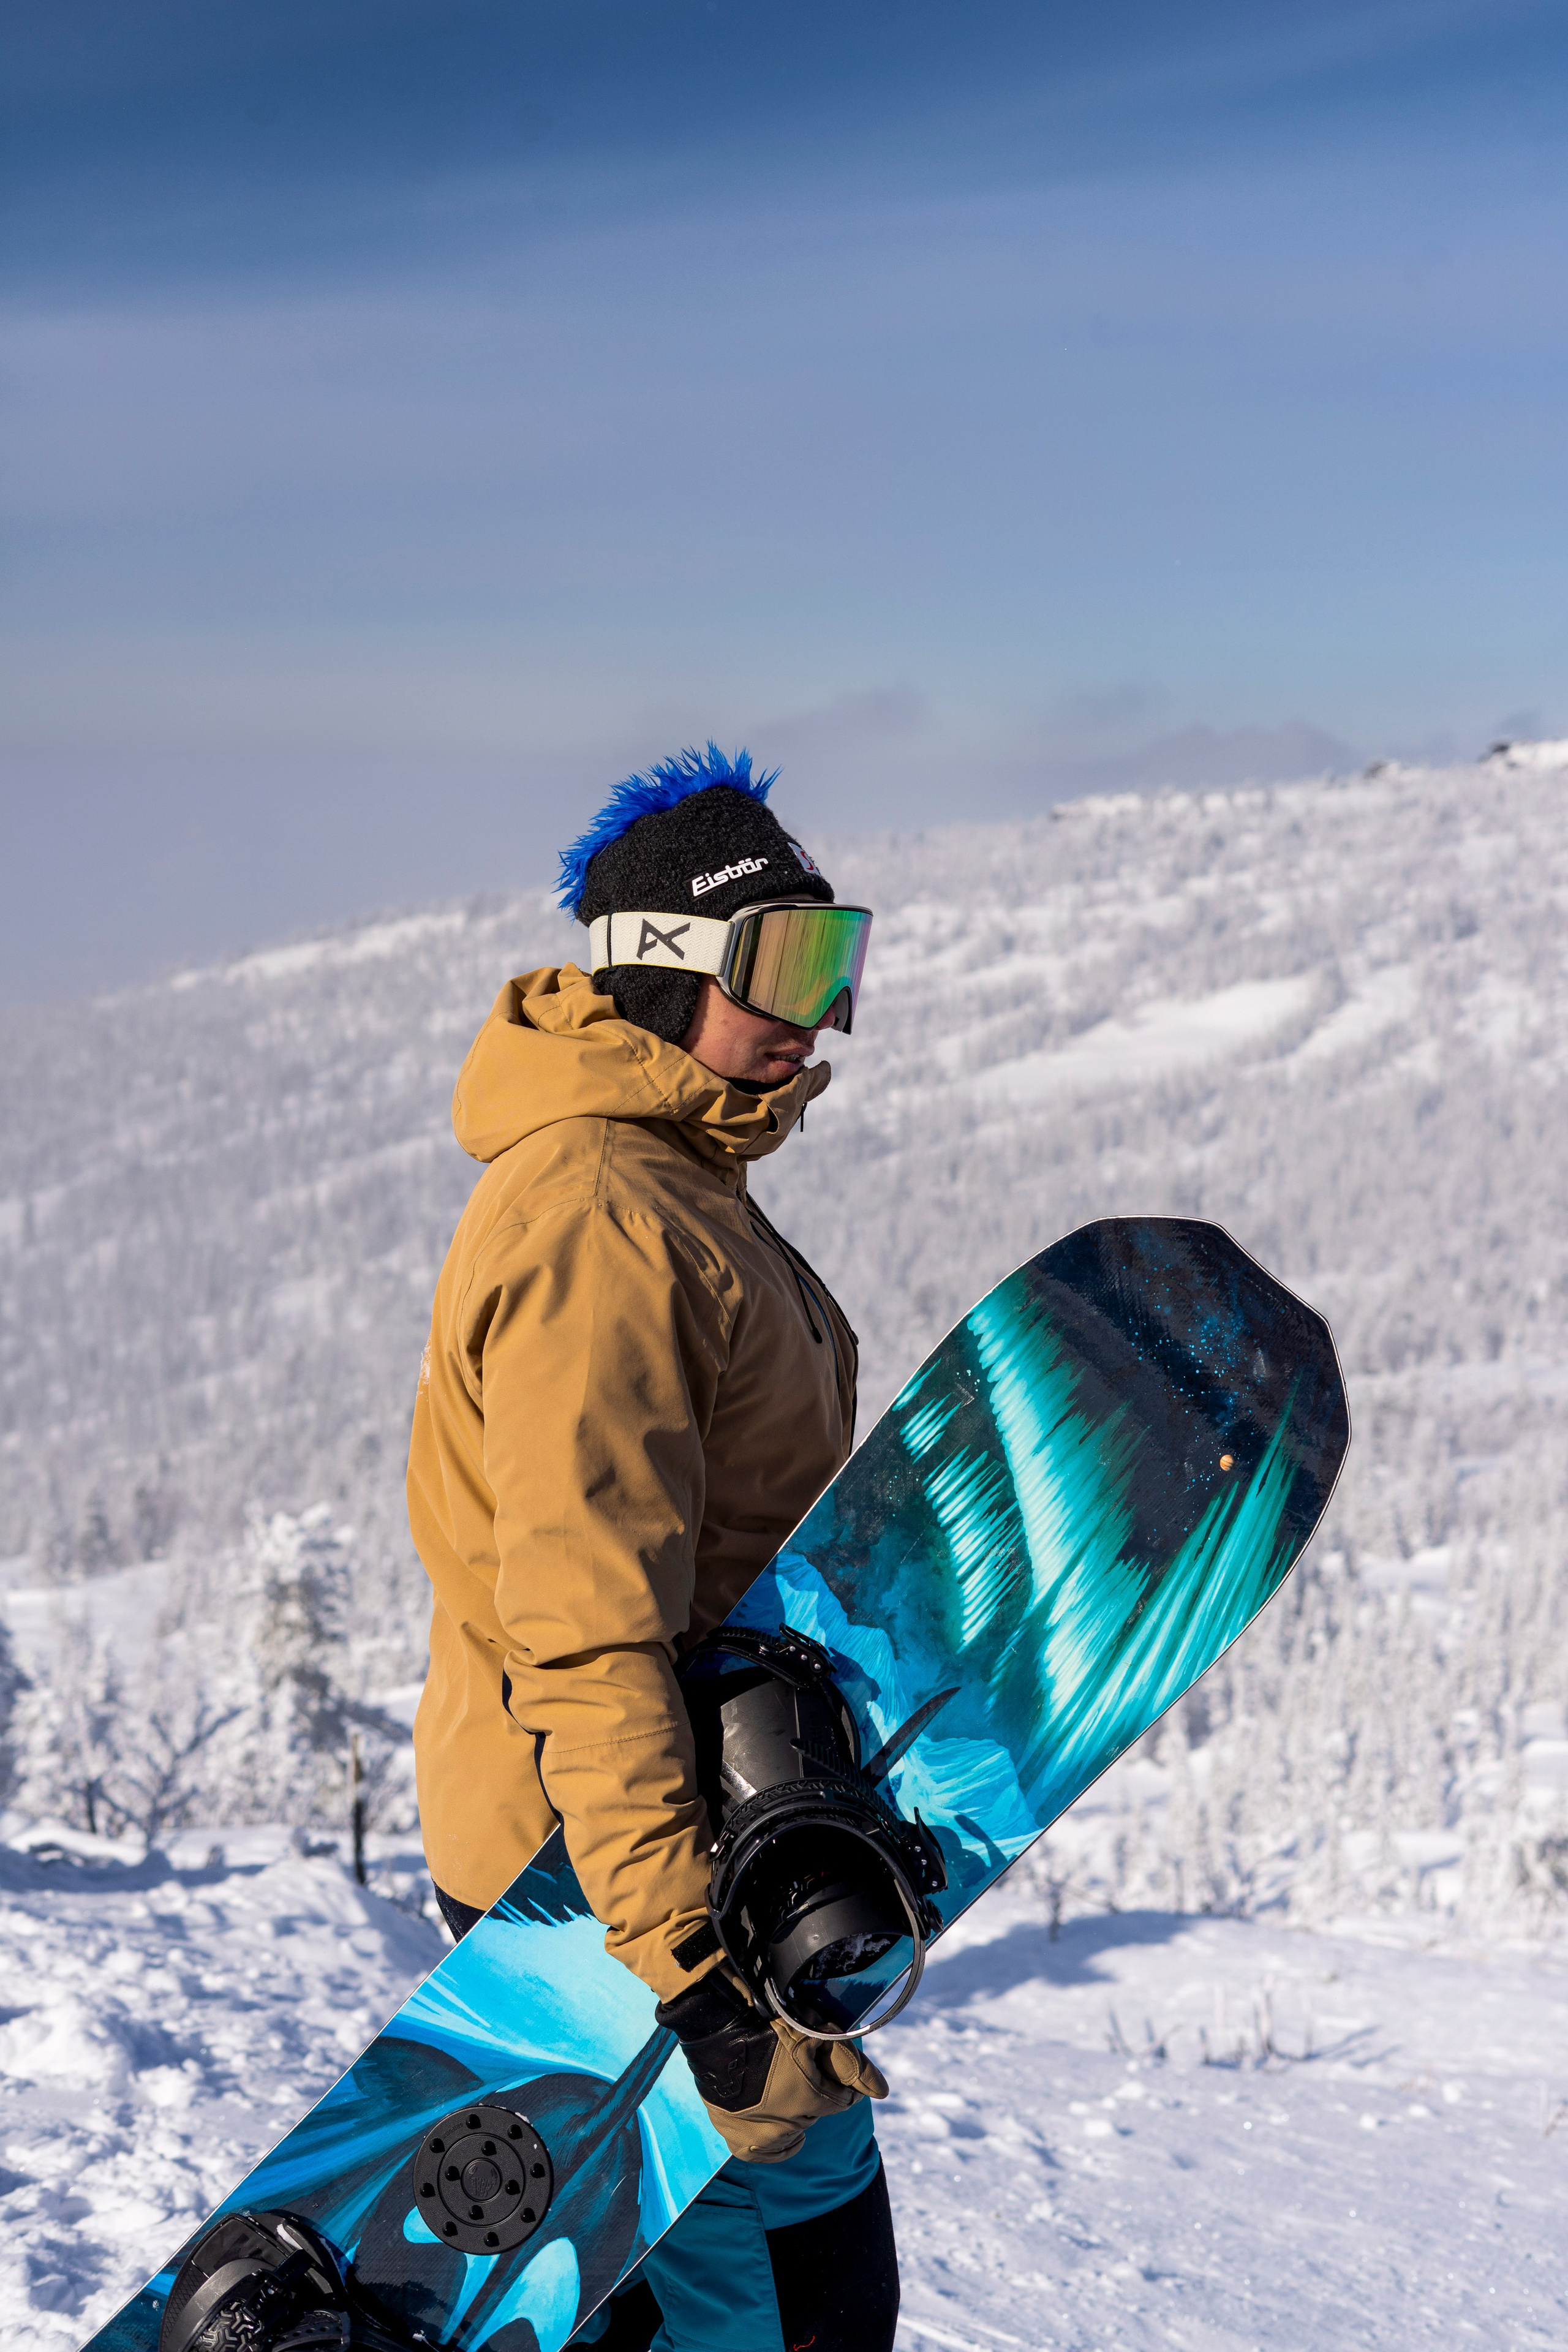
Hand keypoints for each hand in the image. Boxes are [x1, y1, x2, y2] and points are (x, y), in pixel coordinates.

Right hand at [655, 1970, 888, 2162]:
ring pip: (792, 2133)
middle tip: (797, 2070)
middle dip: (813, 2094)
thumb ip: (850, 2064)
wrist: (716, 2030)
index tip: (825, 2064)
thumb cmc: (769, 2027)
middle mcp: (788, 2125)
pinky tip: (776, 2126)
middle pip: (816, 2114)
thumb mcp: (815, 2036)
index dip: (838, 2080)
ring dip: (793, 2116)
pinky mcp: (737, 2139)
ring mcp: (761, 2136)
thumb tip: (884, 2092)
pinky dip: (774, 2143)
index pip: (843, 2100)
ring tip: (783, 2091)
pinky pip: (765, 2153)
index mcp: (811, 2097)